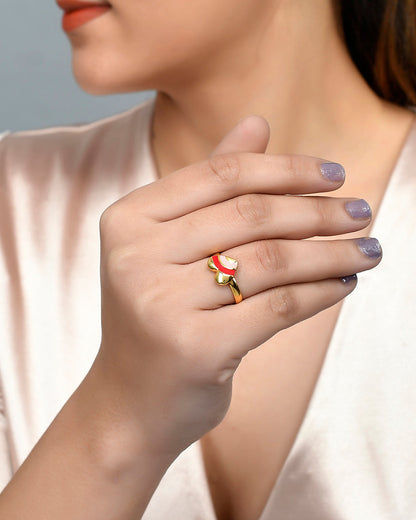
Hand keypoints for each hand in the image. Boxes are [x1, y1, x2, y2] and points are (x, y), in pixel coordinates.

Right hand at [95, 116, 380, 457]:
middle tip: (361, 212)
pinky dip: (320, 293)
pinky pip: (278, 306)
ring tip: (366, 250)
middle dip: (319, 211)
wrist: (131, 400)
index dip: (286, 168)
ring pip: (272, 260)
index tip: (334, 173)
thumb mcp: (171, 245)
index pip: (222, 174)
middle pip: (251, 215)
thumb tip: (256, 121)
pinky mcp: (195, 348)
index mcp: (129, 219)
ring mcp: (161, 303)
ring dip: (331, 253)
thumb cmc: (158, 316)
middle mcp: (137, 256)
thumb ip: (210, 184)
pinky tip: (344, 284)